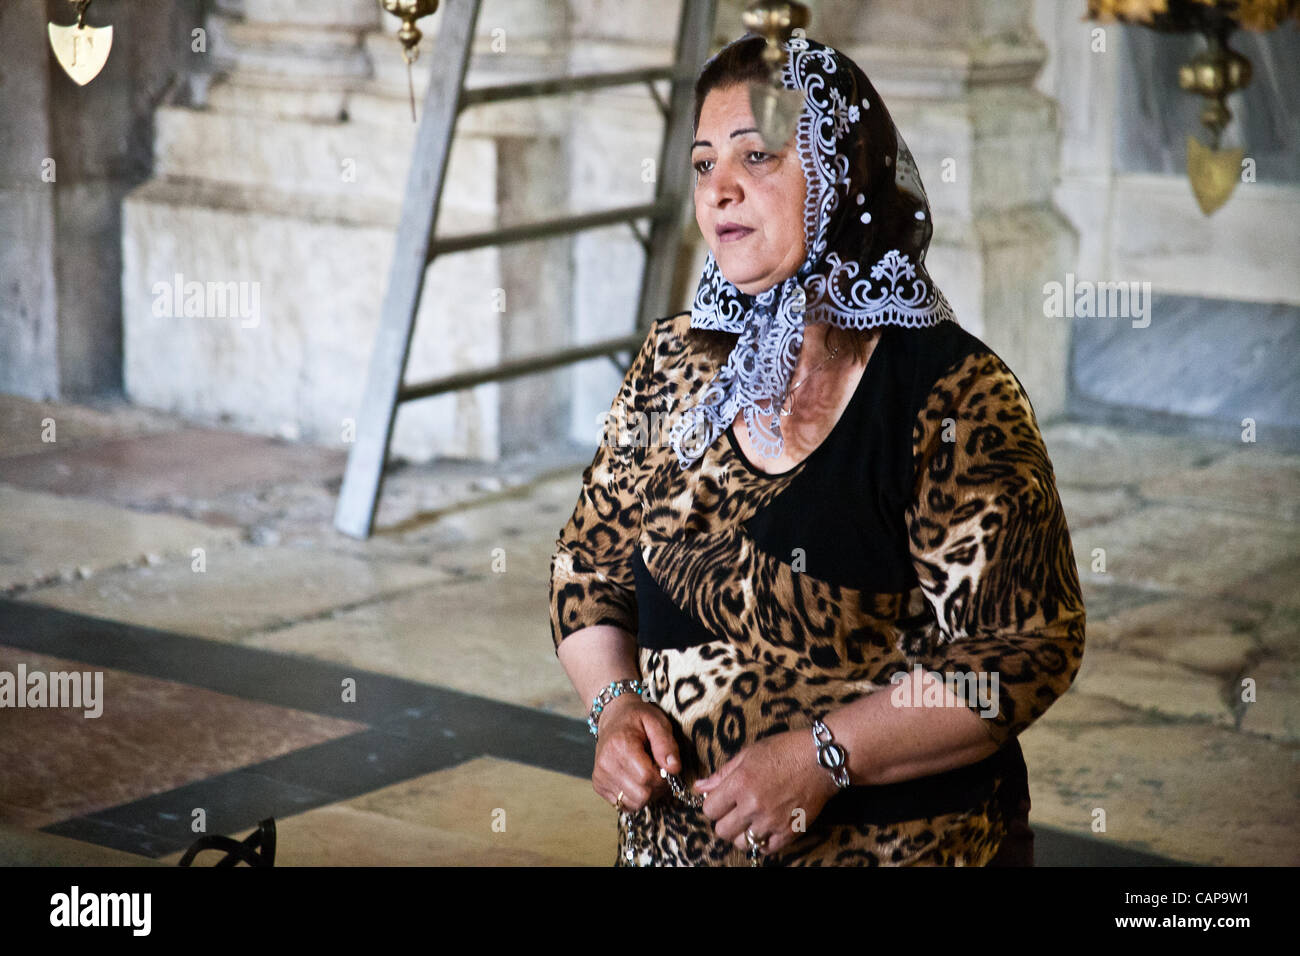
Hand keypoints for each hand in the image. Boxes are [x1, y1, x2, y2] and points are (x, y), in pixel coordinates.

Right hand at [592, 694, 681, 812]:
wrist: (613, 716)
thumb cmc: (637, 718)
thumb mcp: (657, 722)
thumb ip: (667, 744)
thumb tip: (674, 769)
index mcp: (620, 745)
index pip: (647, 778)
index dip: (663, 778)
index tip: (665, 766)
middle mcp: (606, 763)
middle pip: (641, 795)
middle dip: (656, 788)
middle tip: (658, 771)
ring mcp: (600, 776)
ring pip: (632, 803)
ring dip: (645, 794)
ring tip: (647, 774)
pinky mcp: (598, 785)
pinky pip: (622, 804)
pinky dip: (633, 796)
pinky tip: (635, 779)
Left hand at [694, 730, 838, 855]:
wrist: (821, 759)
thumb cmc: (784, 750)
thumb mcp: (749, 754)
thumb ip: (722, 774)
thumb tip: (699, 787)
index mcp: (739, 783)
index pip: (709, 809)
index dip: (713, 805)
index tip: (722, 801)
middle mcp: (752, 806)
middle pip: (722, 831)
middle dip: (725, 821)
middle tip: (735, 812)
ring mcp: (771, 821)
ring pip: (742, 843)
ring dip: (742, 834)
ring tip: (751, 820)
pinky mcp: (789, 832)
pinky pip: (766, 849)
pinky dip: (763, 842)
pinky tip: (766, 828)